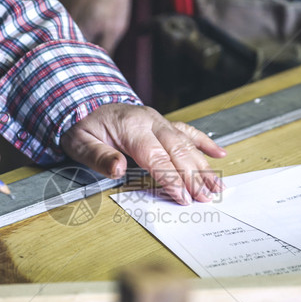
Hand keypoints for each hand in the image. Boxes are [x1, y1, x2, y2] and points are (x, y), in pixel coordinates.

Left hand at [60, 103, 225, 203]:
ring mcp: (159, 121)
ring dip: (204, 166)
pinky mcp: (163, 124)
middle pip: (177, 151)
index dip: (171, 178)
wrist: (84, 104)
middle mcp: (150, 121)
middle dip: (193, 176)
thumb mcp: (81, 144)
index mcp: (131, 126)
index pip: (156, 156)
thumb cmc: (84, 128)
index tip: (182, 197)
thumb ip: (99, 157)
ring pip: (187, 143)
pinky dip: (205, 142)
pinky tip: (219, 153)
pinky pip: (188, 131)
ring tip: (217, 185)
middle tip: (205, 197)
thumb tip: (117, 169)